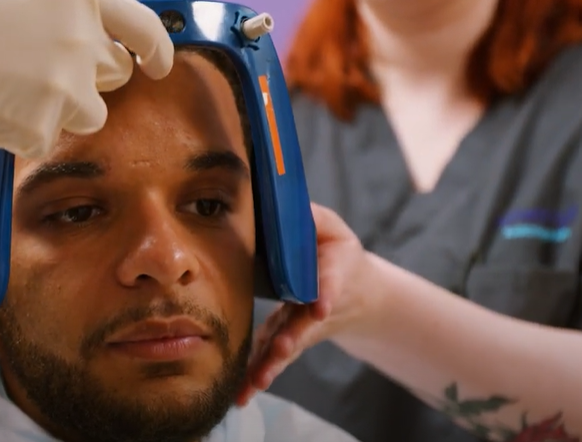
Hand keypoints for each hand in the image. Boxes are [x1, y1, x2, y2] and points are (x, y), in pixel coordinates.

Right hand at [0, 0, 173, 165]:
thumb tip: (46, 0)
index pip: (143, 28)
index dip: (157, 49)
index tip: (157, 63)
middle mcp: (82, 41)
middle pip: (116, 75)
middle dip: (92, 77)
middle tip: (50, 72)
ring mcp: (65, 88)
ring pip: (89, 114)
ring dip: (62, 108)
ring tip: (13, 91)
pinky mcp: (39, 129)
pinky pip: (47, 139)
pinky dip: (25, 132)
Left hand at [236, 203, 383, 405]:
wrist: (356, 293)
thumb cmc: (337, 254)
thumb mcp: (333, 229)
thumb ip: (313, 217)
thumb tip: (286, 201)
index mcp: (332, 274)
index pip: (330, 283)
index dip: (325, 293)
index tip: (321, 306)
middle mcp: (317, 306)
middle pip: (306, 325)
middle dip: (294, 337)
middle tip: (283, 349)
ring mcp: (301, 327)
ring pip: (287, 347)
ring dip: (273, 365)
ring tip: (257, 382)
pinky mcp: (286, 337)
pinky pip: (271, 357)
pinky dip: (258, 376)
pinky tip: (241, 396)